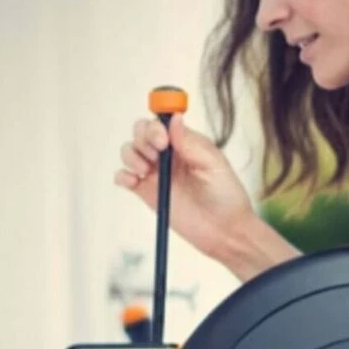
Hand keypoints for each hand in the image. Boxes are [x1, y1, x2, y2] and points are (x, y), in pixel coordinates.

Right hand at [115, 113, 253, 259]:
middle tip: (156, 155)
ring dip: (131, 156)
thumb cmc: (226, 196)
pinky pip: (124, 179)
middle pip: (140, 133)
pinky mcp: (147, 193)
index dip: (156, 126)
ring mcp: (156, 174)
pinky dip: (122, 176)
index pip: (161, 123)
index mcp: (184, 143)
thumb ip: (191, 142)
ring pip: (130, 152)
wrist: (224, 231)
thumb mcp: (213, 164)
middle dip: (142, 139)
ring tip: (146, 170)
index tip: (163, 141)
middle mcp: (167, 155)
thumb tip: (175, 117)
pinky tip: (133, 181)